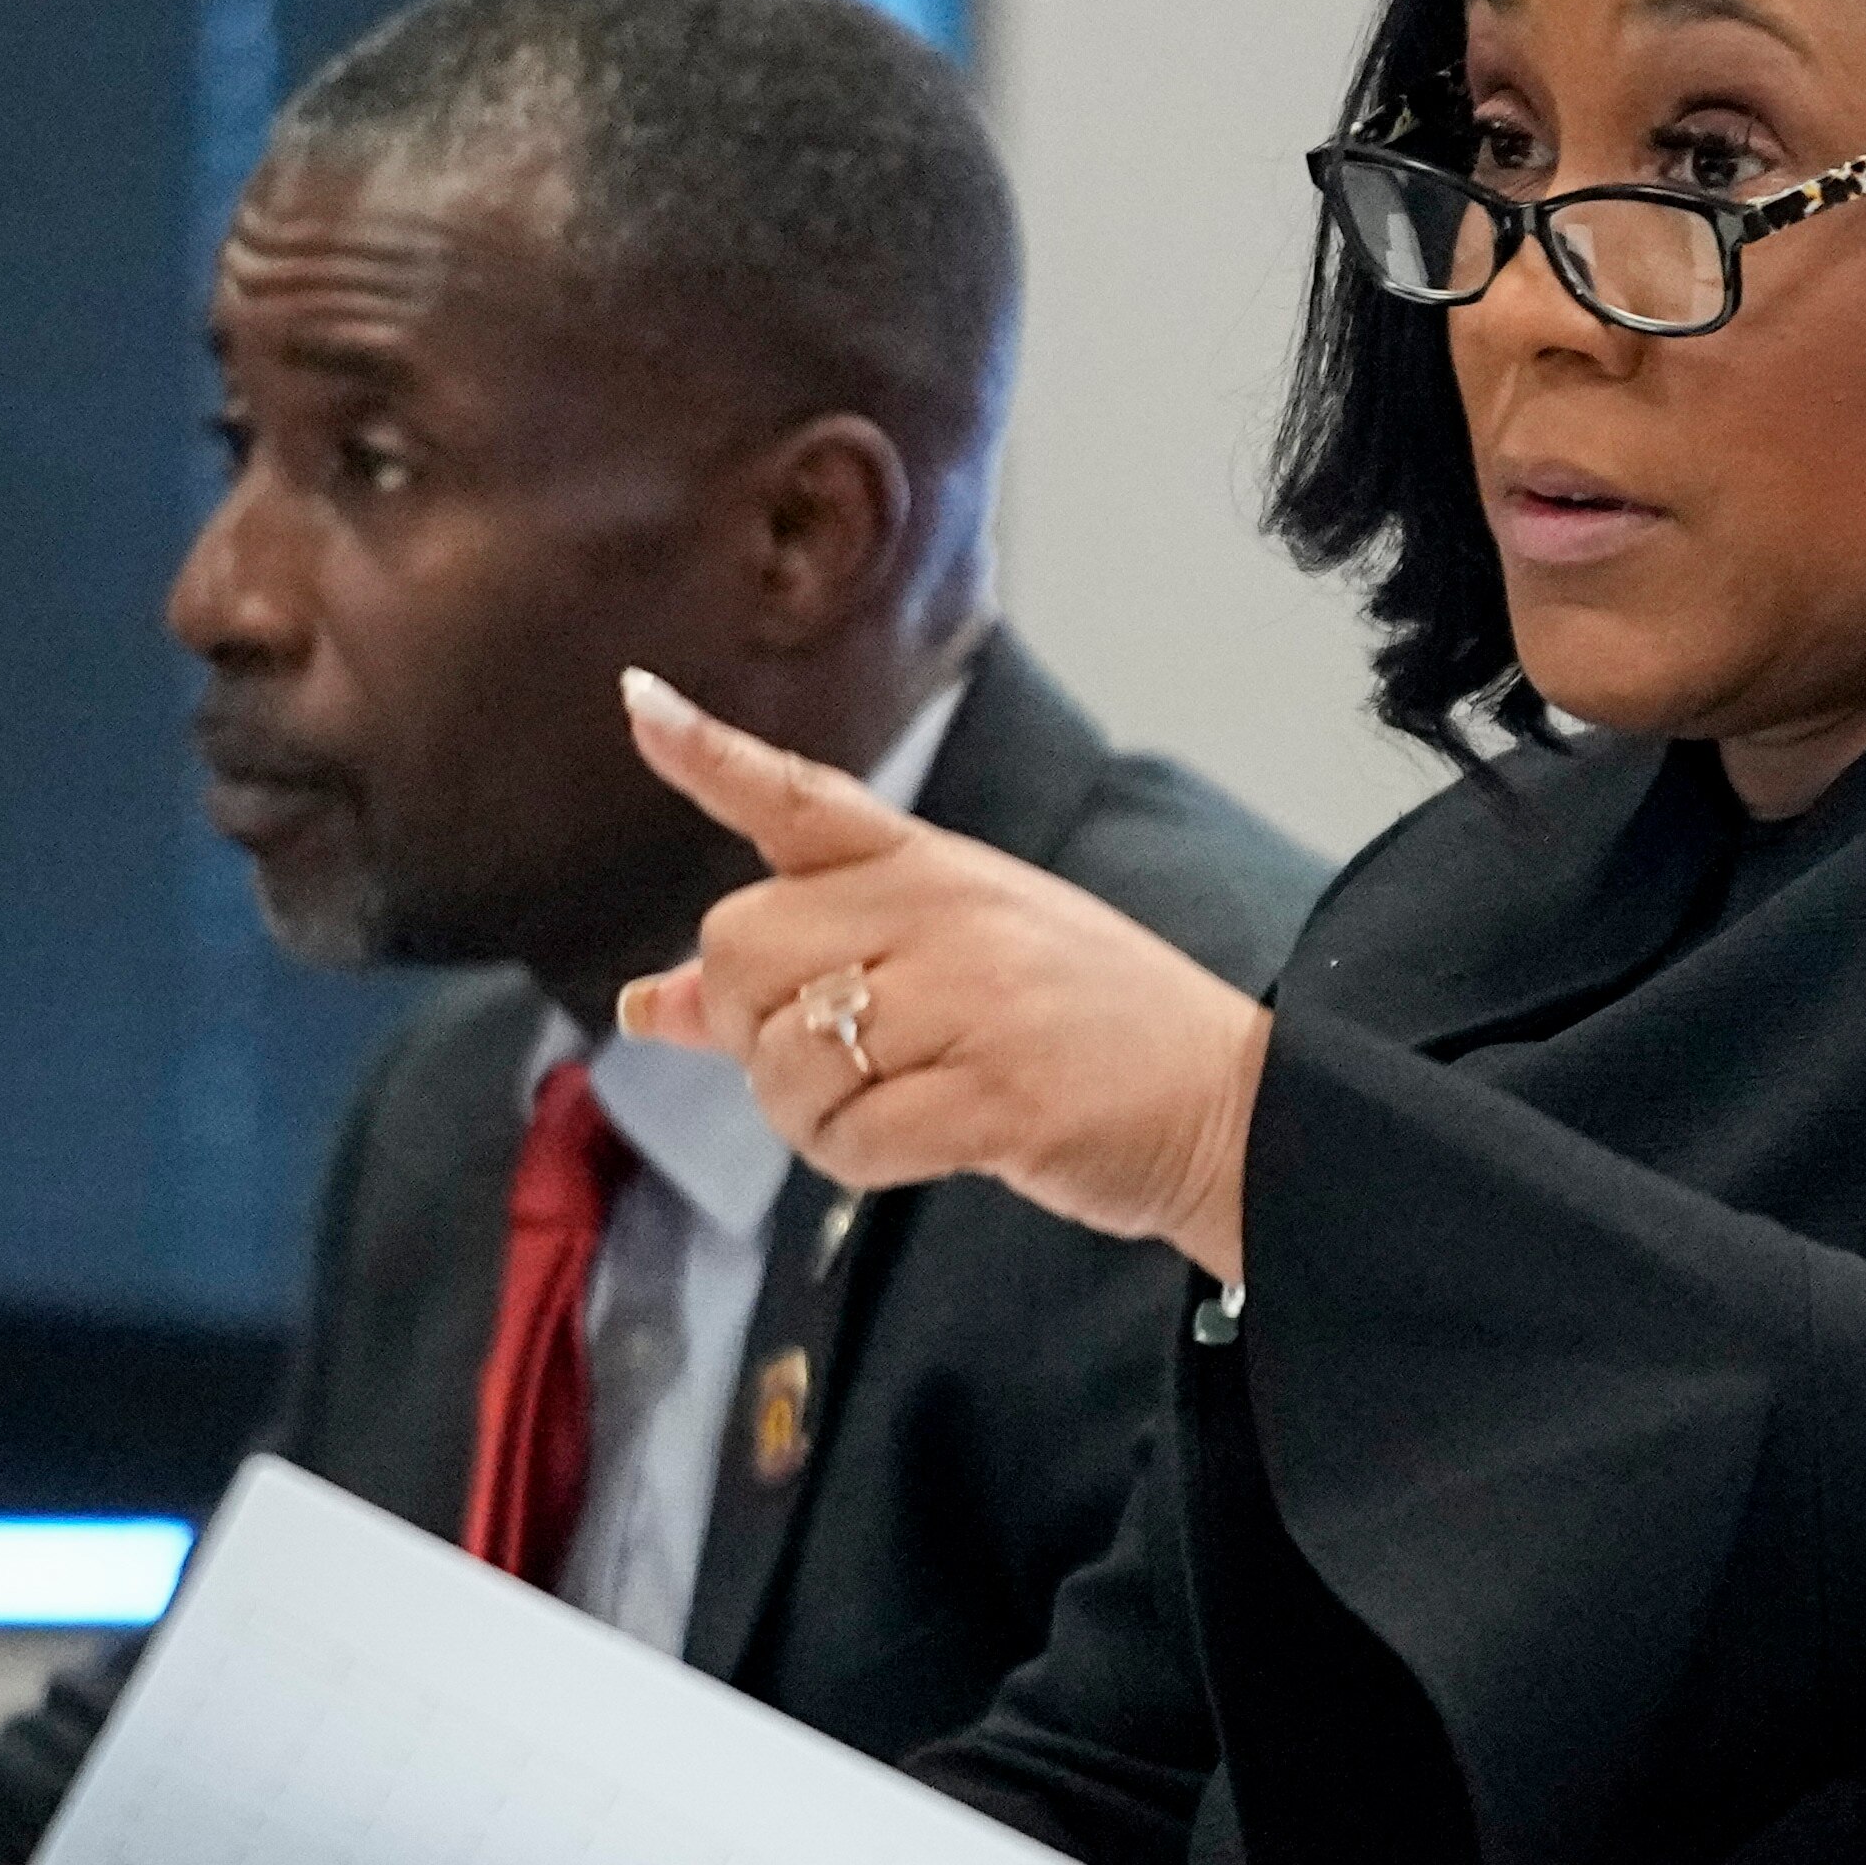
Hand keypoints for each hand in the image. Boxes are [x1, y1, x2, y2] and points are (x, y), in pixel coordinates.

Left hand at [611, 666, 1270, 1280]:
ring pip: (787, 1057)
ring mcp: (976, 999)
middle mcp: (949, 913)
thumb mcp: (951, 970)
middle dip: (749, 1028)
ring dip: (807, 1113)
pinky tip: (920, 1151)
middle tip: (830, 1061)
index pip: (802, 798)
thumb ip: (800, 975)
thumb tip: (645, 1003)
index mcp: (935, 865)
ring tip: (890, 1111)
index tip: (637, 703)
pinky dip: (859, 1162)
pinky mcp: (999, 1094)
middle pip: (744, 949)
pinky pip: (850, 1138)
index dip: (710, 755)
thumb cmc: (1079, 1034)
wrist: (1228, 1104)